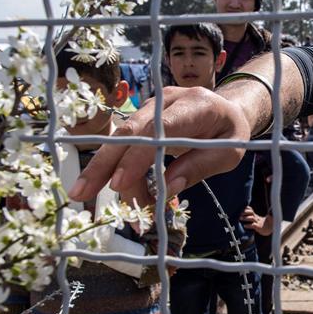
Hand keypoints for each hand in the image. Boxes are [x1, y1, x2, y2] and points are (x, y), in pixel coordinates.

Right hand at [68, 86, 250, 203]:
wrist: (228, 110)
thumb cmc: (231, 134)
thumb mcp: (229, 154)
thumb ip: (199, 167)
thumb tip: (167, 189)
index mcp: (196, 105)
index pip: (158, 129)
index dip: (136, 155)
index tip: (119, 184)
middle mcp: (168, 100)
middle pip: (129, 131)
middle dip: (103, 164)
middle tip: (81, 194)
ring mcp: (152, 106)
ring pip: (123, 141)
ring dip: (114, 177)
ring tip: (128, 213)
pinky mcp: (143, 118)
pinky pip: (127, 145)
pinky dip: (124, 173)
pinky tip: (128, 197)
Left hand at [241, 206, 272, 235]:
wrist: (269, 229)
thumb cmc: (261, 225)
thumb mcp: (257, 220)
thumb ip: (251, 217)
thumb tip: (242, 215)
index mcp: (255, 216)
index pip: (251, 210)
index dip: (246, 209)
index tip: (241, 209)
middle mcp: (257, 218)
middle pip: (251, 212)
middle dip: (245, 212)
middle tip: (240, 213)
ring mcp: (258, 222)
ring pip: (252, 218)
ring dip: (246, 218)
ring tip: (240, 218)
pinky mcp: (259, 227)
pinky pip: (253, 225)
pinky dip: (248, 225)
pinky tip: (245, 226)